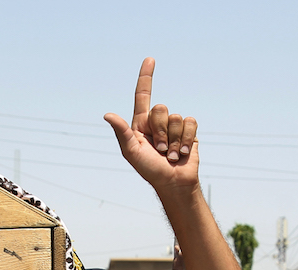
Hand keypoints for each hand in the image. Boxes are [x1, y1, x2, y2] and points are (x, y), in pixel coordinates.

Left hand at [104, 58, 198, 192]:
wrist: (174, 183)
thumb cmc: (149, 170)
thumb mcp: (132, 152)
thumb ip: (122, 132)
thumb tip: (107, 115)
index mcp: (141, 124)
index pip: (143, 95)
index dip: (146, 77)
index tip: (150, 59)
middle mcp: (158, 122)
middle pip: (161, 109)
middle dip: (161, 130)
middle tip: (159, 149)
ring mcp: (174, 126)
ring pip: (176, 117)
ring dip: (174, 139)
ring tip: (171, 154)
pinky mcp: (189, 131)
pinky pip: (190, 122)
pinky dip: (186, 139)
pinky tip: (183, 152)